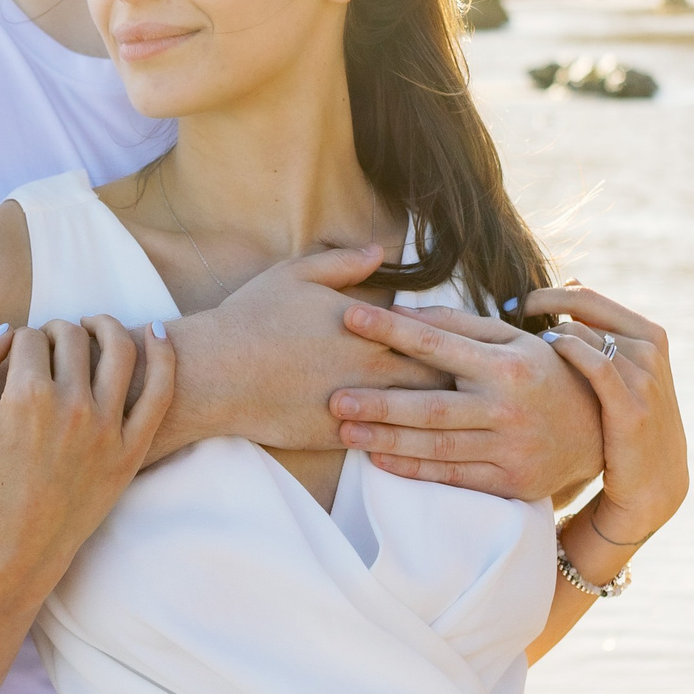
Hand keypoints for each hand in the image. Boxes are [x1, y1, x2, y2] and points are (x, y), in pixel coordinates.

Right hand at [0, 316, 173, 593]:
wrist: (15, 547)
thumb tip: (7, 328)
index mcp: (26, 395)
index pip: (29, 336)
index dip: (20, 341)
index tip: (18, 359)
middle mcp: (71, 406)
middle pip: (71, 336)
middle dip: (56, 331)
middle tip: (50, 347)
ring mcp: (107, 429)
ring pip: (119, 348)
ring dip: (105, 325)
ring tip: (93, 327)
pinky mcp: (132, 450)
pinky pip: (161, 392)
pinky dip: (164, 355)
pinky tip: (156, 332)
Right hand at [157, 245, 447, 456]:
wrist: (216, 372)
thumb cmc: (253, 318)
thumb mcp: (296, 275)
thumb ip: (344, 263)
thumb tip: (381, 251)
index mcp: (370, 327)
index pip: (434, 336)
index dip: (456, 342)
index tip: (469, 345)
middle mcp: (373, 366)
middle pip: (439, 378)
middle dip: (459, 381)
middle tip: (478, 385)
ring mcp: (360, 405)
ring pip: (420, 415)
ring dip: (442, 415)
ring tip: (461, 418)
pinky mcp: (341, 437)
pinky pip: (388, 442)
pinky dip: (407, 442)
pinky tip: (419, 443)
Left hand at [329, 302, 602, 501]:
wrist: (600, 430)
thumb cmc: (544, 372)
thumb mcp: (513, 339)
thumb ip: (460, 325)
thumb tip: (403, 310)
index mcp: (507, 364)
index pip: (439, 343)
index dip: (392, 330)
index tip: (350, 317)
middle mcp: (508, 408)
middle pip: (433, 407)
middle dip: (381, 403)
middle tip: (334, 398)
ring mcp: (511, 449)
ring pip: (438, 447)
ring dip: (388, 439)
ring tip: (345, 430)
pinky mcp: (511, 482)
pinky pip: (454, 477)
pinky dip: (415, 470)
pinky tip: (380, 459)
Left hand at [529, 285, 687, 544]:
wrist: (654, 481)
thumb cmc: (628, 421)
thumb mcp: (625, 370)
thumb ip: (601, 332)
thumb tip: (569, 282)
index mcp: (649, 333)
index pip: (587, 296)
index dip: (548, 293)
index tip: (517, 301)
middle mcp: (649, 349)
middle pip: (583, 308)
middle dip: (541, 304)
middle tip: (506, 311)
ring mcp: (643, 377)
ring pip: (582, 335)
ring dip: (547, 335)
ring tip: (519, 347)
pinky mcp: (632, 407)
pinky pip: (595, 365)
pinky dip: (566, 353)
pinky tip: (542, 359)